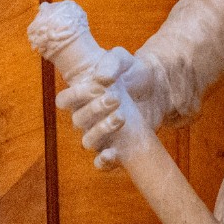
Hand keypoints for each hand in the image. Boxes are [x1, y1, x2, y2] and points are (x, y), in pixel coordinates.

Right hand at [54, 45, 166, 170]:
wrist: (159, 89)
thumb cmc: (133, 72)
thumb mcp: (123, 60)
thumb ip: (111, 63)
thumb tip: (101, 79)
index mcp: (82, 96)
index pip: (64, 100)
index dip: (74, 96)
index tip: (96, 87)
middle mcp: (87, 118)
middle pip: (78, 120)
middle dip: (95, 109)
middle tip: (116, 98)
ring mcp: (101, 135)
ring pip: (88, 142)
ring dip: (101, 130)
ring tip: (121, 117)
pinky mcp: (117, 148)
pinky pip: (102, 163)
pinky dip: (103, 162)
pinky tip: (112, 154)